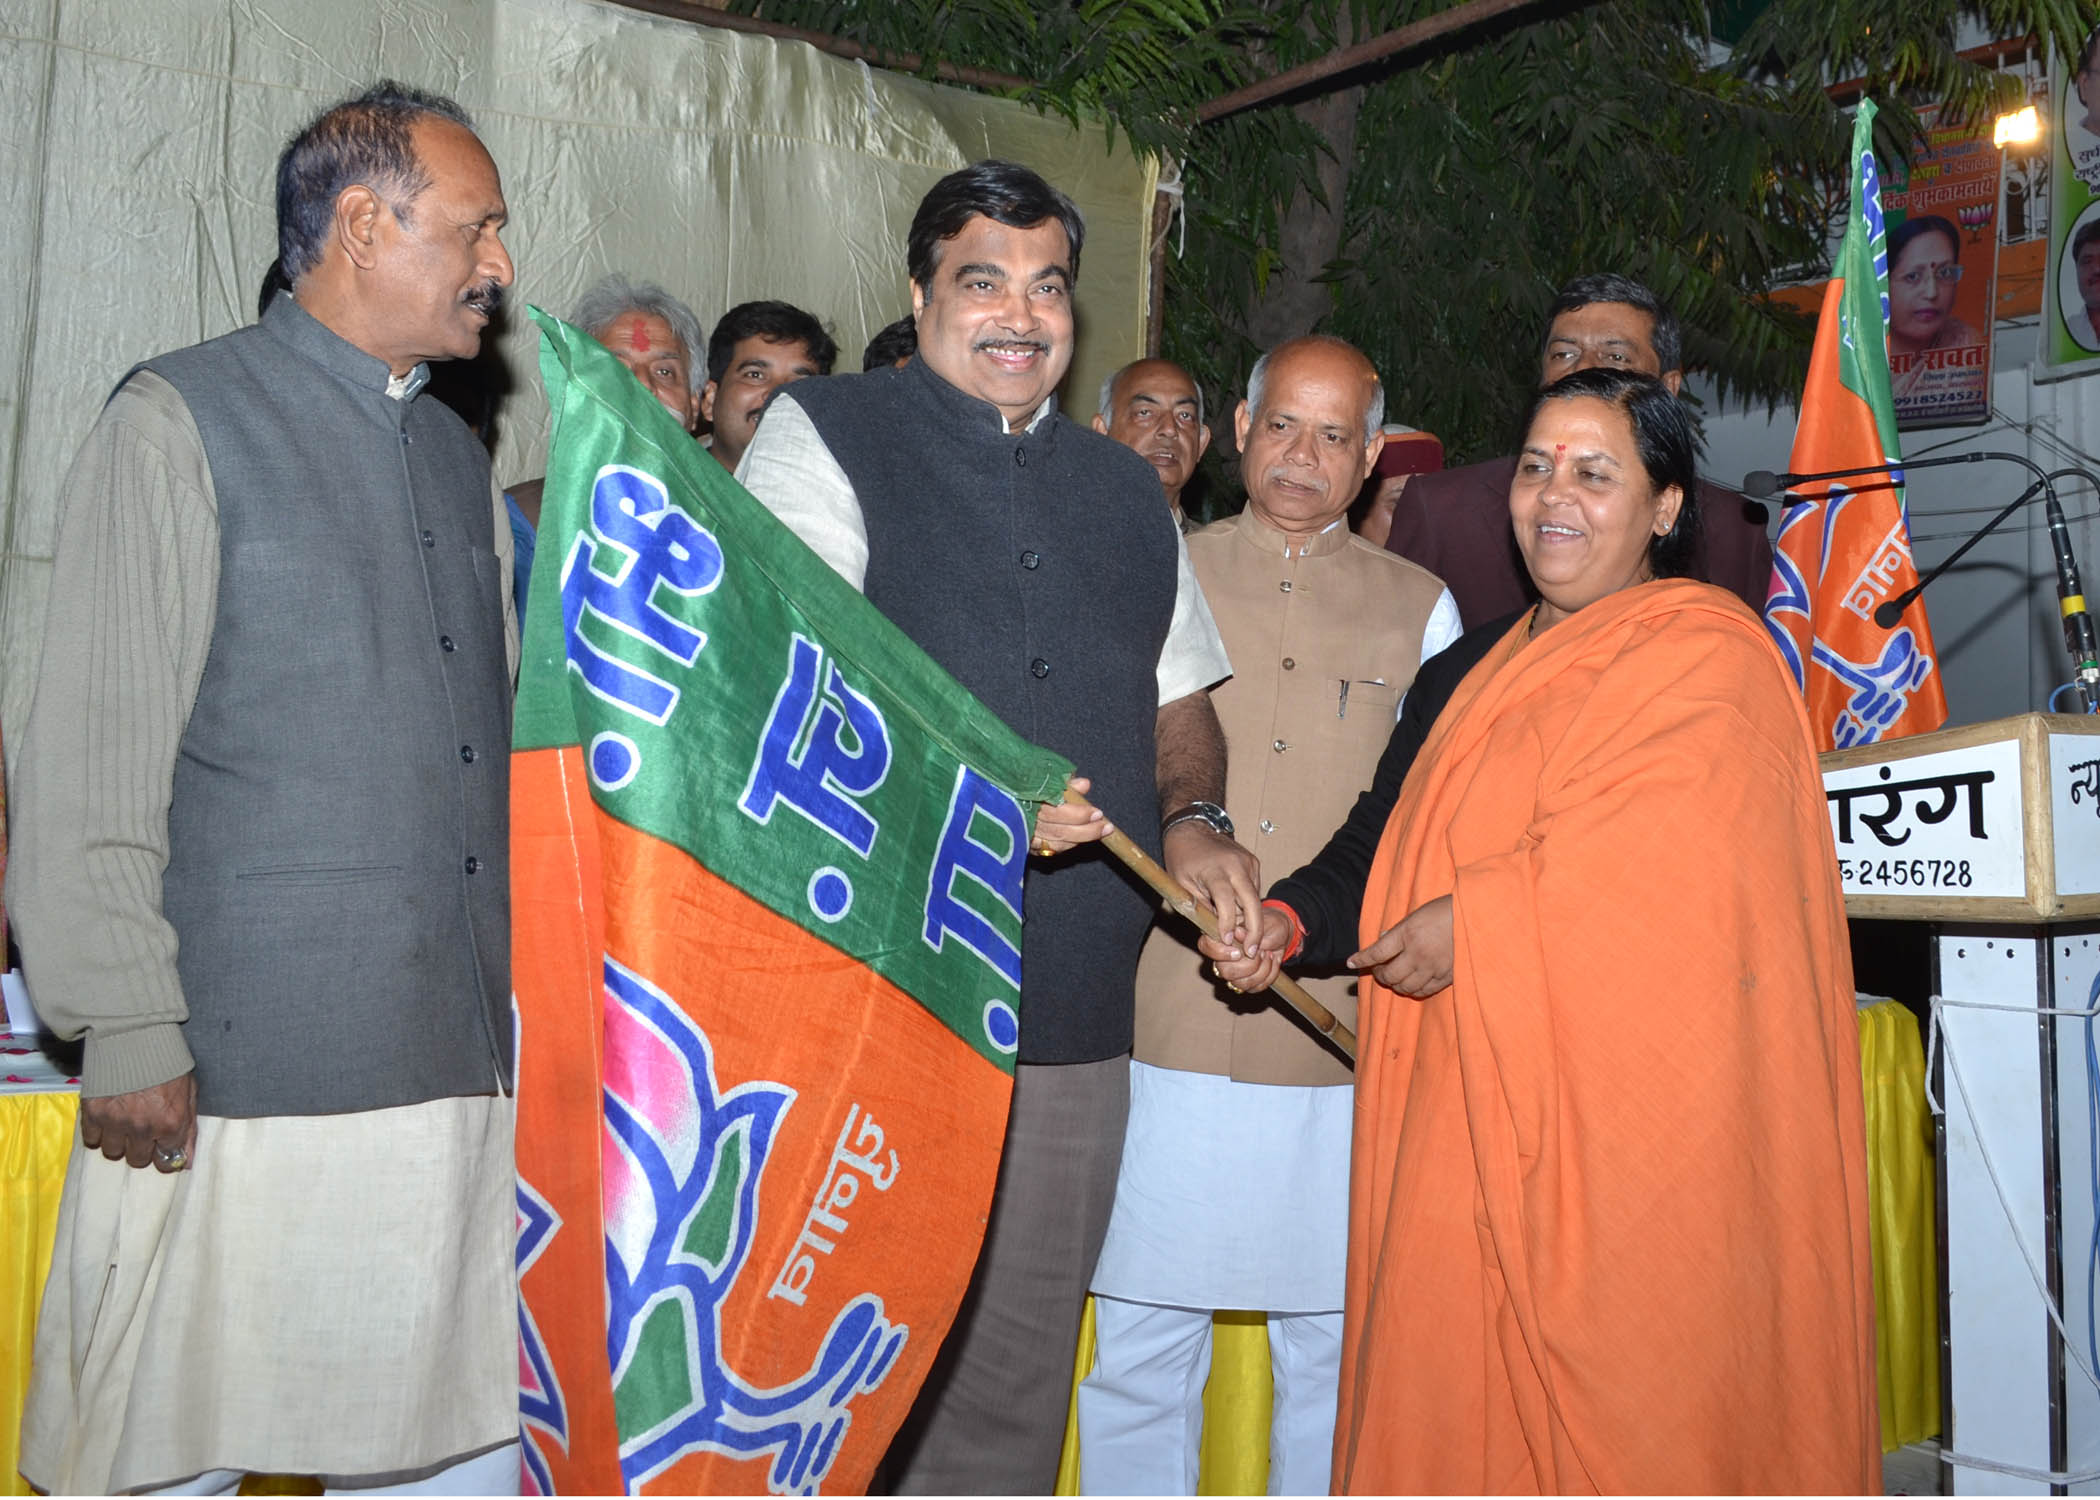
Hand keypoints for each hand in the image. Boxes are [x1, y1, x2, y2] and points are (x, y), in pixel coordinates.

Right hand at [79, 1072, 197, 1171]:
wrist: (137, 1037)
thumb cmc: (168, 1063)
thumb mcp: (189, 1093)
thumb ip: (188, 1129)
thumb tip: (186, 1161)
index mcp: (171, 1124)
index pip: (167, 1161)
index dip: (164, 1156)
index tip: (160, 1149)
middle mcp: (143, 1128)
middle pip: (138, 1160)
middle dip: (141, 1148)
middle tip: (141, 1130)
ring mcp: (116, 1122)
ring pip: (113, 1152)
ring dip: (119, 1142)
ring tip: (123, 1123)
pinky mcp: (93, 1113)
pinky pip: (91, 1140)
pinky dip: (98, 1133)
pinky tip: (107, 1119)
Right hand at [1030, 776, 1111, 856]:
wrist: (996, 794)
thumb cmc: (1023, 783)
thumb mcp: (1041, 777)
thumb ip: (1064, 783)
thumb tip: (1085, 785)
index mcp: (1026, 799)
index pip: (1056, 811)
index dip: (1078, 814)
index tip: (1098, 813)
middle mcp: (1023, 820)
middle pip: (1058, 830)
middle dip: (1086, 830)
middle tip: (1106, 826)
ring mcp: (1022, 835)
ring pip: (1054, 843)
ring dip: (1080, 839)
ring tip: (1100, 832)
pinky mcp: (1022, 845)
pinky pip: (1047, 850)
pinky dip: (1065, 846)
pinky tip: (1079, 839)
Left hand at [1164, 822, 1259, 947]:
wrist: (1193, 828)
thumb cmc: (1183, 858)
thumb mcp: (1182, 885)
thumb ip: (1200, 907)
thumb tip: (1215, 931)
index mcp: (1214, 870)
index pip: (1225, 899)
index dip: (1227, 921)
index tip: (1227, 940)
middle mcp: (1235, 865)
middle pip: (1252, 901)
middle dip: (1255, 929)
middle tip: (1252, 949)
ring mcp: (1247, 862)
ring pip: (1255, 898)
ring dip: (1250, 917)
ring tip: (1240, 932)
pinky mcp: (1253, 862)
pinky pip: (1254, 888)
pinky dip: (1248, 902)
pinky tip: (1237, 908)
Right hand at [1198, 903, 1291, 993]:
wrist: (1282, 935)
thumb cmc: (1270, 925)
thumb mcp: (1265, 923)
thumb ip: (1251, 930)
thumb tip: (1238, 934)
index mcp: (1222, 936)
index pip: (1205, 946)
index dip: (1219, 952)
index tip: (1238, 952)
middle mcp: (1224, 956)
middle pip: (1223, 971)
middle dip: (1248, 966)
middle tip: (1261, 952)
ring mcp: (1234, 971)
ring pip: (1239, 984)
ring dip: (1261, 971)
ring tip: (1269, 954)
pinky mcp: (1246, 981)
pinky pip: (1254, 988)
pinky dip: (1269, 976)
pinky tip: (1272, 962)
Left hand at [1348, 895, 1453, 997]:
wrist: (1478, 916)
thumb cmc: (1446, 910)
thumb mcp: (1417, 914)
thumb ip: (1398, 930)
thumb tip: (1381, 940)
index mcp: (1408, 933)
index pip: (1377, 952)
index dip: (1362, 959)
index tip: (1351, 963)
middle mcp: (1418, 953)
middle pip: (1390, 975)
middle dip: (1380, 975)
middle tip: (1378, 970)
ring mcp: (1433, 968)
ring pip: (1405, 987)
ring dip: (1395, 984)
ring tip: (1394, 978)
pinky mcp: (1447, 977)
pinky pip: (1424, 991)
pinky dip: (1413, 990)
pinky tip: (1411, 984)